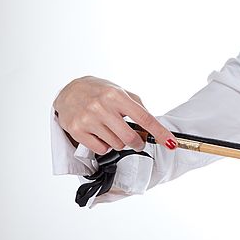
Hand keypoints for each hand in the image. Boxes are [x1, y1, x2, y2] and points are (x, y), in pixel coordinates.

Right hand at [54, 76, 176, 154]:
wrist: (68, 91)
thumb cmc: (98, 91)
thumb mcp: (120, 92)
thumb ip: (137, 107)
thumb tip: (153, 126)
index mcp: (116, 96)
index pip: (144, 118)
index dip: (160, 133)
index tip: (171, 143)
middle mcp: (101, 107)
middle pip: (130, 137)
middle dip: (138, 143)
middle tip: (138, 141)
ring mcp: (87, 119)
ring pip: (116, 144)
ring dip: (120, 142)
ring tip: (112, 131)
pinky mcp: (76, 130)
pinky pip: (101, 149)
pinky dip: (105, 146)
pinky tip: (101, 135)